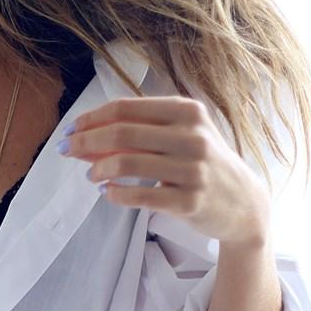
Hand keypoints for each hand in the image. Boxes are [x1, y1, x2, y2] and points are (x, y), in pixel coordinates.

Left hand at [59, 95, 271, 244]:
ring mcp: (194, 169)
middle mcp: (192, 136)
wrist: (244, 202)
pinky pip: (140, 195)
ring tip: (90, 174)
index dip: (91, 118)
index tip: (71, 129)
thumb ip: (139, 132)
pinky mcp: (190, 201)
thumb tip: (84, 136)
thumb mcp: (181, 136)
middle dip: (86, 141)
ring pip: (128, 163)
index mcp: (187, 111)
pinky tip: (108, 192)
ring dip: (98, 168)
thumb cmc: (202, 163)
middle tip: (66, 150)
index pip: (126, 108)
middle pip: (122, 132)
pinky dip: (116, 193)